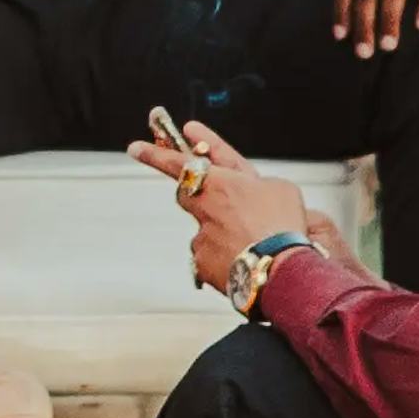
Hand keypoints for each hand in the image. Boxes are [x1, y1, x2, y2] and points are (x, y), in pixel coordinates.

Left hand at [132, 113, 325, 297]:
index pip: (182, 160)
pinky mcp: (201, 263)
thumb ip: (260, 185)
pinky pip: (209, 258)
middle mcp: (205, 206)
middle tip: (217, 201)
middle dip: (197, 193)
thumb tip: (256, 193)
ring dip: (222, 234)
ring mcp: (201, 235)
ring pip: (204, 229)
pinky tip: (248, 263)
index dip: (157, 153)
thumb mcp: (281, 189)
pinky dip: (225, 260)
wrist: (280, 269)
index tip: (136, 148)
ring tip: (257, 244)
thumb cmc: (282, 226)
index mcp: (222, 181)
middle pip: (186, 193)